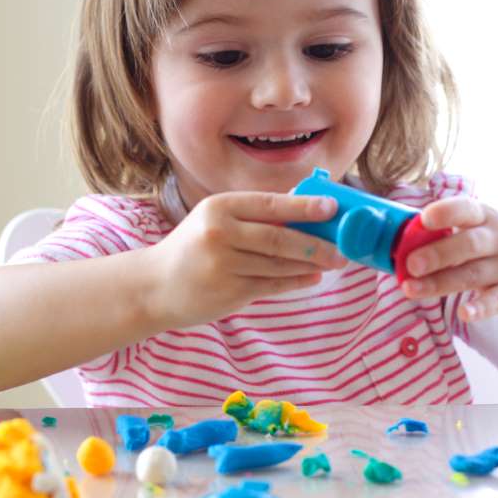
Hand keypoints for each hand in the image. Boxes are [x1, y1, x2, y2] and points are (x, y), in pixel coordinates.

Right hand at [144, 192, 348, 328]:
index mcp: (219, 207)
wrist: (155, 286)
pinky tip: (311, 277)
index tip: (332, 208)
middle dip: (316, 243)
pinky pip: (271, 285)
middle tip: (342, 248)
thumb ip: (254, 215)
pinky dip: (295, 281)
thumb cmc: (193, 248)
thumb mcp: (215, 220)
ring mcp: (223, 265)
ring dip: (310, 264)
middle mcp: (219, 234)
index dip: (305, 207)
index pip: (270, 204)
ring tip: (333, 262)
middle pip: (279, 237)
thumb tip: (305, 206)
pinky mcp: (228, 292)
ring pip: (279, 264)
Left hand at [400, 196, 497, 321]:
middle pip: (469, 244)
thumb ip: (449, 230)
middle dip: (439, 253)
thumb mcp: (483, 226)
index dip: (447, 212)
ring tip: (411, 289)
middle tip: (411, 264)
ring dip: (441, 282)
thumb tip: (400, 239)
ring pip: (474, 274)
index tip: (425, 218)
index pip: (467, 209)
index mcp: (485, 217)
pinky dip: (482, 308)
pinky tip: (464, 313)